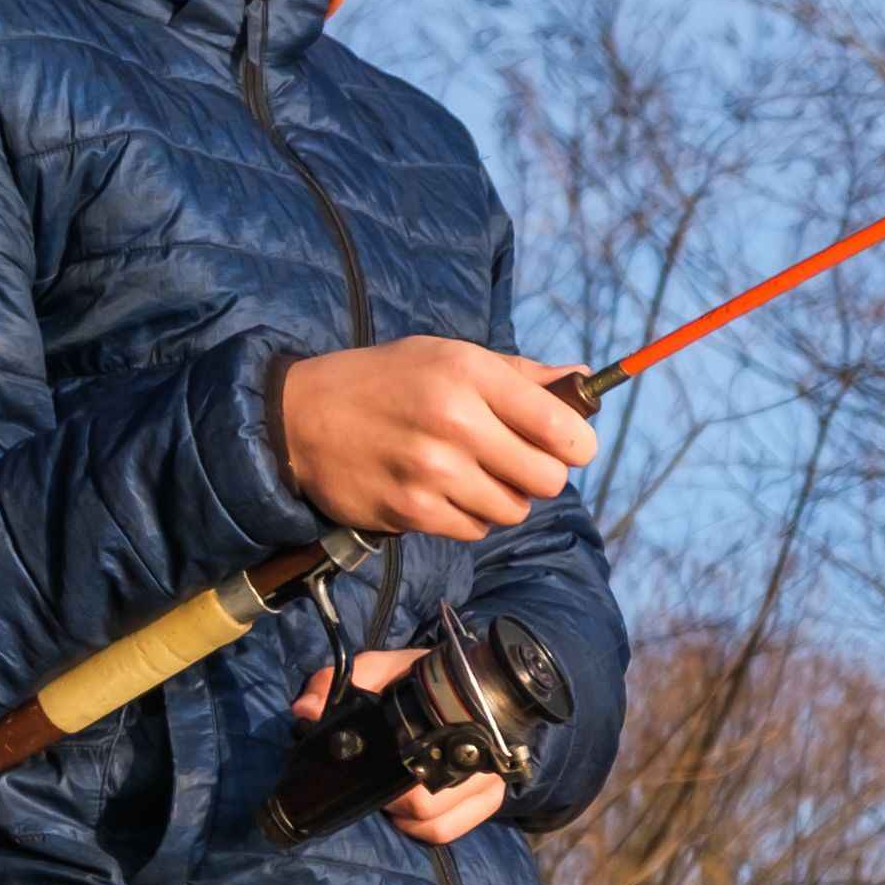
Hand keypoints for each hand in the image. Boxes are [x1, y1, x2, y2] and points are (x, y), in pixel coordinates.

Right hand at [276, 336, 594, 536]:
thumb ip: (520, 374)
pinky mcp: (413, 511)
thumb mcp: (448, 356)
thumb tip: (584, 379)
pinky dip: (468, 516)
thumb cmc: (385, 381)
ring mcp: (433, 471)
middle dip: (542, 475)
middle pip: (549, 479)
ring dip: (503, 498)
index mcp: (471, 374)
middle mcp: (456, 422)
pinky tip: (443, 491)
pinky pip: (475, 529)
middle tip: (516, 462)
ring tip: (472, 474)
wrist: (300, 417)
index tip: (567, 445)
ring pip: (514, 510)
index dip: (577, 444)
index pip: (564, 428)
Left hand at [283, 644, 506, 845]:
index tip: (373, 769)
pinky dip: (423, 829)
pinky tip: (409, 812)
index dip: (389, 781)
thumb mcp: (376, 669)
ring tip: (393, 794)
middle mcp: (480, 754)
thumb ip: (336, 681)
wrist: (467, 682)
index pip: (420, 767)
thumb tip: (306, 710)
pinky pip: (449, 831)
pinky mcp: (491, 799)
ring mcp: (490, 780)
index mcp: (453, 718)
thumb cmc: (417, 678)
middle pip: (425, 805)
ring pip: (436, 823)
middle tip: (378, 779)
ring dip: (405, 817)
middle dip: (391, 799)